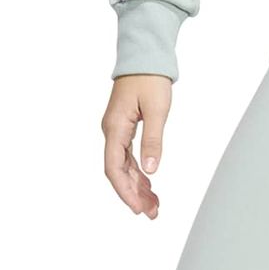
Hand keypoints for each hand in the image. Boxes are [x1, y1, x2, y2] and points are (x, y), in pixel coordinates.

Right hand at [103, 73, 173, 216]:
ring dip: (137, 186)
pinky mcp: (124, 129)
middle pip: (118, 172)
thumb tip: (151, 170)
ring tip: (153, 205)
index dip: (124, 191)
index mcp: (115, 128)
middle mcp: (111, 132)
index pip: (114, 168)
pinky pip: (127, 157)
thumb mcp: (157, 110)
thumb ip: (153, 141)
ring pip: (123, 167)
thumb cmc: (150, 79)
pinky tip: (149, 185)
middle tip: (151, 213)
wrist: (144, 57)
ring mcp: (116, 131)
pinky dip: (138, 173)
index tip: (138, 208)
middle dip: (133, 194)